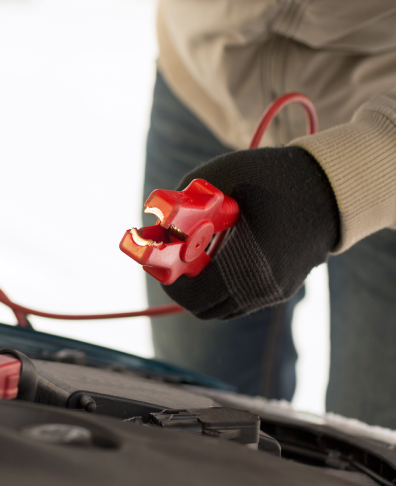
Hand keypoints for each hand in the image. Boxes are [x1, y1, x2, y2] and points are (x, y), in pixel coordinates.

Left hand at [162, 146, 339, 319]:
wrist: (329, 185)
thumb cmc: (272, 177)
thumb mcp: (219, 177)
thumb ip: (181, 202)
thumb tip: (156, 226)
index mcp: (247, 263)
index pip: (194, 296)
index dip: (169, 282)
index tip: (159, 262)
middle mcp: (263, 287)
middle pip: (205, 308)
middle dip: (183, 286)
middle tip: (173, 260)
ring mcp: (275, 292)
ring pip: (224, 308)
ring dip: (203, 288)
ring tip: (197, 255)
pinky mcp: (283, 289)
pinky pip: (242, 300)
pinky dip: (223, 285)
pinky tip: (220, 255)